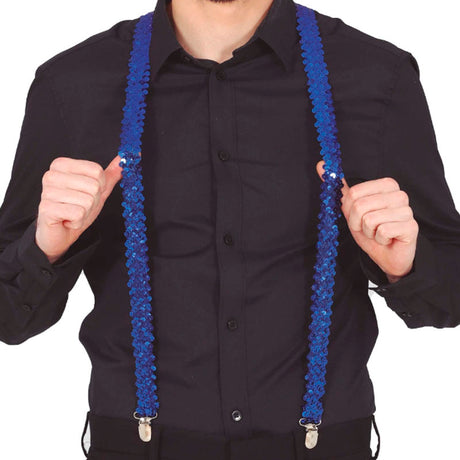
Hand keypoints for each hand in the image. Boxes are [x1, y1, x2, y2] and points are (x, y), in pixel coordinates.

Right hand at [36, 154, 128, 262]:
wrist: (60, 233)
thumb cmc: (77, 208)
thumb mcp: (97, 189)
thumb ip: (111, 173)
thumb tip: (129, 156)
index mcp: (62, 165)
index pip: (97, 171)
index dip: (100, 187)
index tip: (87, 194)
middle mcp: (51, 175)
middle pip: (94, 186)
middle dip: (93, 202)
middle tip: (79, 207)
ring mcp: (47, 191)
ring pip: (87, 201)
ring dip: (85, 213)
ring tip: (72, 214)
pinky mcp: (47, 208)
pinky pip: (78, 213)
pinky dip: (77, 222)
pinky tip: (67, 221)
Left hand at [316, 160, 417, 281]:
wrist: (387, 255)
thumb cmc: (370, 230)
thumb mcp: (351, 209)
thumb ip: (339, 188)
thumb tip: (321, 165)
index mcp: (386, 185)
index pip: (353, 194)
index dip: (349, 211)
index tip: (359, 218)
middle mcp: (399, 194)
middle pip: (359, 206)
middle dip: (357, 223)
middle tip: (368, 228)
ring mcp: (407, 210)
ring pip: (369, 220)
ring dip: (369, 232)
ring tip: (378, 233)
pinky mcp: (411, 226)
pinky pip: (382, 231)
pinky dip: (379, 240)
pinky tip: (387, 239)